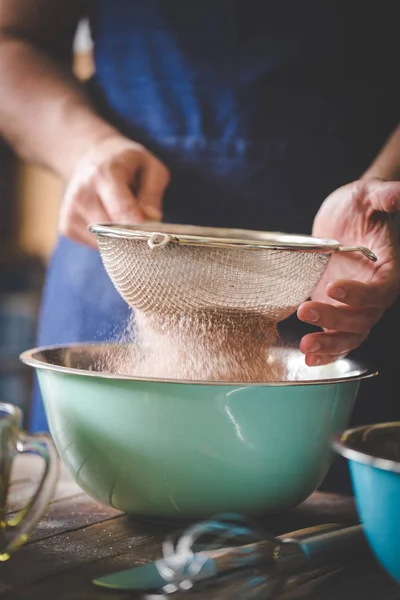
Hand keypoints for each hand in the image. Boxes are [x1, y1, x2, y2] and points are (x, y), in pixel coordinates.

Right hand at [59, 135, 169, 246]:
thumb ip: (153, 193)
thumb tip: (151, 219)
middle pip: (113, 231)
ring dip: (120, 238)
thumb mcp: (150, 167)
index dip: (139, 227)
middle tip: (144, 225)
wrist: (90, 158)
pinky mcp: (67, 227)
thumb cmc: (126, 163)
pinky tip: (109, 220)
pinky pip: (95, 245)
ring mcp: (71, 212)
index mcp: (103, 175)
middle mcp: (82, 194)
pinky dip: (108, 240)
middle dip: (133, 234)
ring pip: (104, 242)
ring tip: (123, 216)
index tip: (152, 234)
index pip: (121, 210)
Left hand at [298, 179, 399, 365]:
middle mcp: (375, 291)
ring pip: (351, 334)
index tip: (333, 288)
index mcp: (389, 268)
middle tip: (307, 311)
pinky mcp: (338, 309)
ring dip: (330, 343)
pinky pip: (338, 336)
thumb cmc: (360, 204)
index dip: (362, 294)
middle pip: (364, 318)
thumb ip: (387, 196)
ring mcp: (356, 304)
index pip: (383, 289)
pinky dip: (326, 349)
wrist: (344, 216)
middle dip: (336, 320)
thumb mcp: (370, 194)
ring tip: (306, 345)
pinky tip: (310, 356)